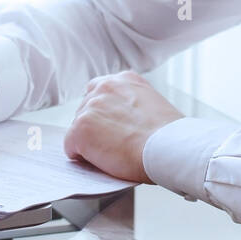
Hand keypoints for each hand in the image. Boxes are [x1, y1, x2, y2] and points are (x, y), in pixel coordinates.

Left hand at [63, 72, 183, 182]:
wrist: (169, 148)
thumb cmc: (169, 136)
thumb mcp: (154, 106)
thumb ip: (132, 105)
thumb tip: (122, 121)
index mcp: (124, 79)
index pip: (100, 92)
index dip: (105, 114)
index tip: (111, 127)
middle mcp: (104, 86)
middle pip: (86, 109)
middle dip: (96, 127)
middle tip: (114, 144)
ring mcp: (90, 106)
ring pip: (79, 128)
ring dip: (90, 142)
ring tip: (113, 154)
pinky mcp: (80, 128)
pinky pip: (71, 147)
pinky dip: (82, 157)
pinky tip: (102, 161)